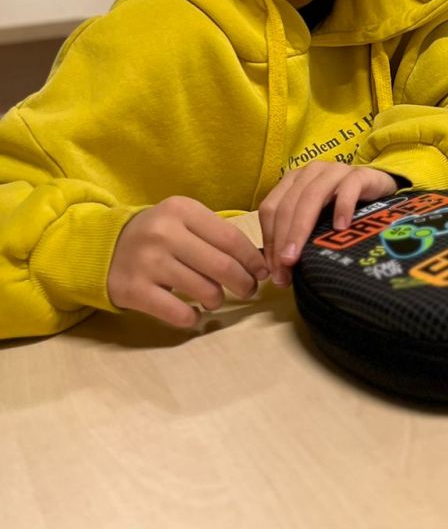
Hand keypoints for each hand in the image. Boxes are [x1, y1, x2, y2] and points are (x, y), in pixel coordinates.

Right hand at [108, 196, 269, 329]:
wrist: (104, 247)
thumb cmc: (156, 235)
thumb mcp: (182, 221)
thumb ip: (215, 235)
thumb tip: (257, 263)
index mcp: (182, 210)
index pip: (231, 238)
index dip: (252, 260)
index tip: (262, 272)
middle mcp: (164, 233)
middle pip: (222, 266)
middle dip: (244, 283)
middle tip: (248, 290)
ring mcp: (148, 262)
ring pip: (204, 290)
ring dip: (218, 299)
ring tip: (215, 299)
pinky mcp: (134, 290)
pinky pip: (178, 312)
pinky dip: (192, 317)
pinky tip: (193, 314)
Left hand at [258, 161, 397, 286]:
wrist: (380, 189)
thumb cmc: (342, 209)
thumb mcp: (316, 222)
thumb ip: (297, 238)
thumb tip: (279, 274)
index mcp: (293, 181)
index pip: (270, 209)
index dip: (269, 239)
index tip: (274, 270)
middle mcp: (310, 172)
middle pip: (288, 205)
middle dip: (283, 239)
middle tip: (285, 268)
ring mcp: (335, 171)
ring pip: (311, 196)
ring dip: (301, 229)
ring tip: (299, 257)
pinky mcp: (360, 174)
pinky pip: (348, 189)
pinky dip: (342, 208)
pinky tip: (340, 228)